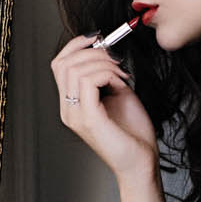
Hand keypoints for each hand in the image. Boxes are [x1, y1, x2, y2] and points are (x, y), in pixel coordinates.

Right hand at [49, 33, 156, 180]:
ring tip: (122, 75)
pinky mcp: (89, 119)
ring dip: (104, 63)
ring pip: (76, 69)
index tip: (98, 39)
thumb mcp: (118, 94)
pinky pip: (89, 81)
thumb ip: (107, 75)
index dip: (76, 44)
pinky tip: (121, 84)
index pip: (60, 64)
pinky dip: (108, 74)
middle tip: (116, 61)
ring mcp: (75, 115)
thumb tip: (106, 53)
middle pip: (64, 63)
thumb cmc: (132, 133)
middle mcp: (68, 109)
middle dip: (93, 52)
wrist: (140, 162)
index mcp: (71, 103)